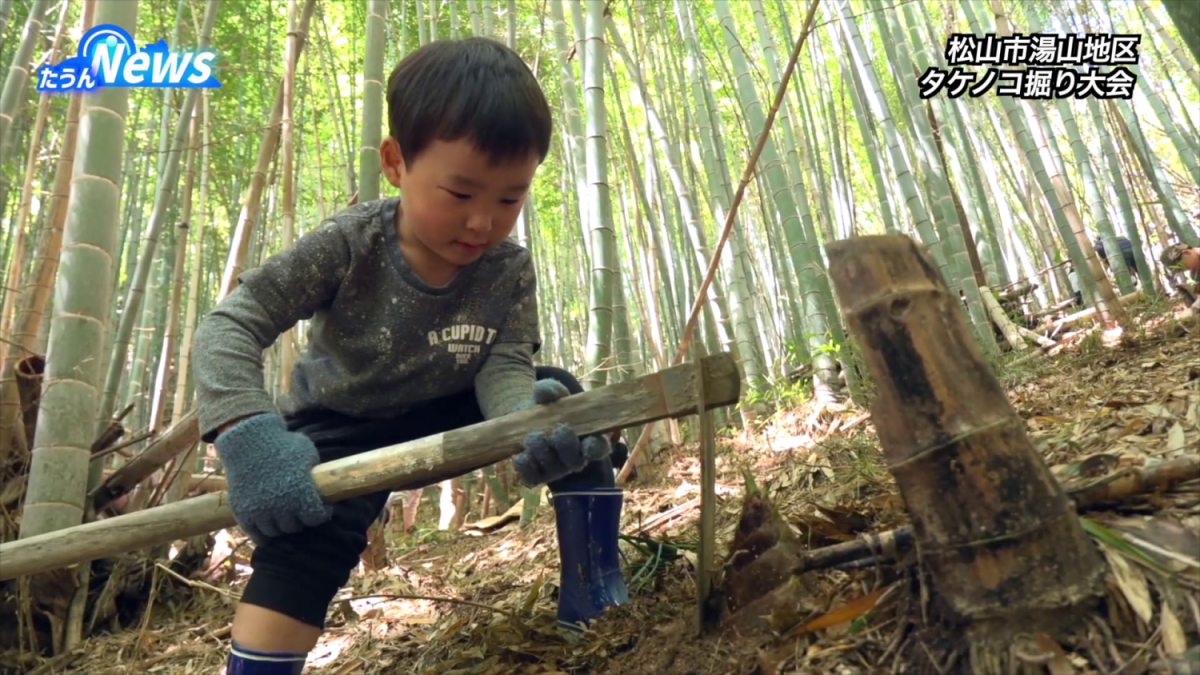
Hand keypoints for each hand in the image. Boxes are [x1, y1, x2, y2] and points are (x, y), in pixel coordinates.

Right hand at [214, 413, 332, 542]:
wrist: (247, 441)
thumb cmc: (282, 444)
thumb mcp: (307, 455)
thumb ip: (314, 474)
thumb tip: (325, 485)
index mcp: (301, 493)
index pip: (316, 517)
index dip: (322, 513)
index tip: (323, 508)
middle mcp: (281, 506)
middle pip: (295, 527)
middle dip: (301, 519)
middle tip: (301, 512)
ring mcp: (260, 511)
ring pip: (276, 532)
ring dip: (282, 527)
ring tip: (285, 518)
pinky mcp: (243, 513)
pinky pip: (257, 535)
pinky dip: (265, 536)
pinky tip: (271, 529)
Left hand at [512, 379, 611, 485]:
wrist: (523, 419)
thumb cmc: (547, 407)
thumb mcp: (550, 395)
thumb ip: (551, 390)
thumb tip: (546, 393)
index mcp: (586, 439)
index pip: (599, 448)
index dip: (596, 448)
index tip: (589, 441)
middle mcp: (574, 458)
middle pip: (575, 461)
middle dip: (566, 445)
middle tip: (556, 430)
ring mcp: (555, 470)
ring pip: (553, 470)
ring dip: (543, 453)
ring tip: (533, 436)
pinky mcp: (536, 476)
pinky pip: (532, 478)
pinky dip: (525, 467)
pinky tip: (519, 455)